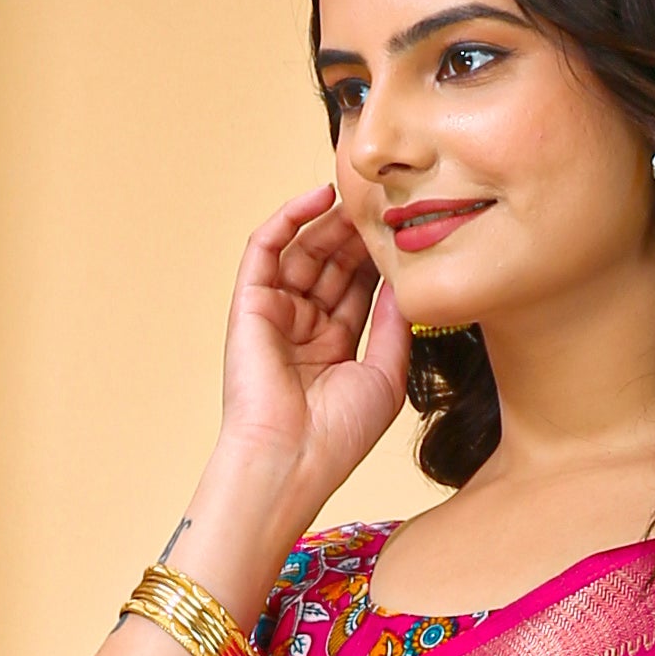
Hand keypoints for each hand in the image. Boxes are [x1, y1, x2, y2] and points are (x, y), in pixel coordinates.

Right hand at [220, 191, 412, 530]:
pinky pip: (265, 248)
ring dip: (330, 222)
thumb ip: (395, 325)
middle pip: (332, 265)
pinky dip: (288, 217)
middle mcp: (302, 327)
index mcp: (333, 347)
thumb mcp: (385, 375)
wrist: (291, 459)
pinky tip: (320, 196)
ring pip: (303, 251)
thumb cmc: (338, 435)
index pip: (357, 288)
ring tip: (360, 198)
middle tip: (385, 205)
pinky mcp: (249, 304)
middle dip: (357, 236)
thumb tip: (404, 281)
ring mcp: (274, 313)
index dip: (378, 259)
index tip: (405, 232)